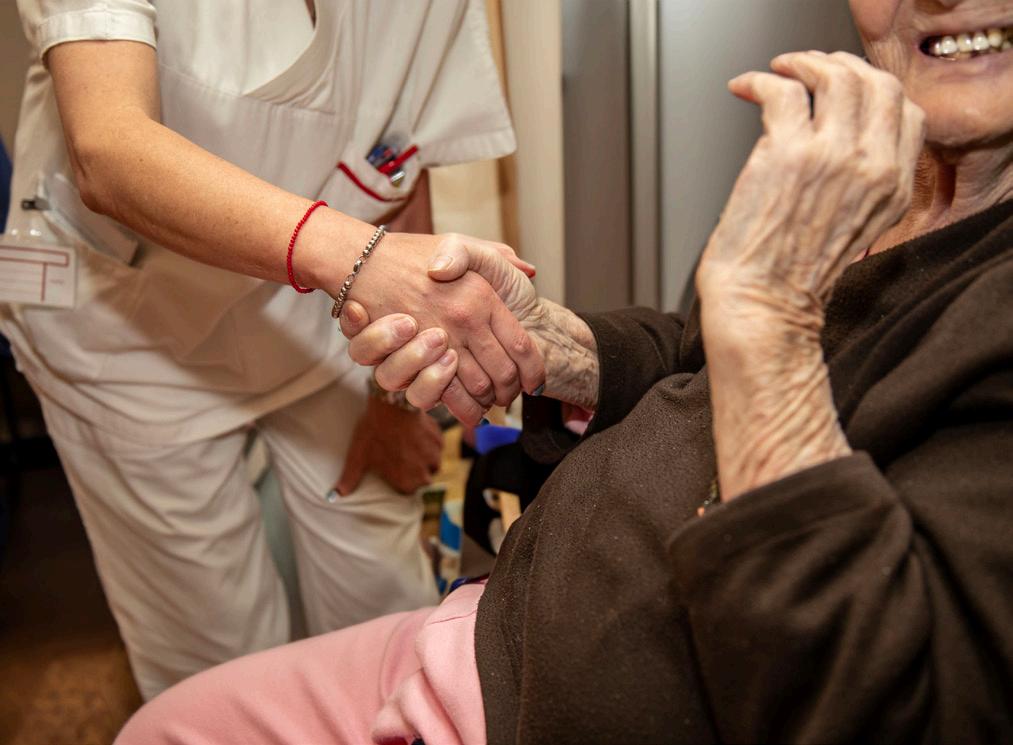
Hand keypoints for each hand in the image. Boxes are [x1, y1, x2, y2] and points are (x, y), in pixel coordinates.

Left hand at [335, 395, 443, 495]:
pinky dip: (429, 443)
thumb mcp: (357, 457)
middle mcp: (423, 475)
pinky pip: (436, 447)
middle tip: (400, 454)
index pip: (406, 490)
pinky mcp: (440, 441)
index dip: (399, 478)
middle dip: (414, 470)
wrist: (393, 405)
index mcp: (405, 484)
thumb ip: (349, 479)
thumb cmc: (373, 432)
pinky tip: (416, 433)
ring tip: (408, 444)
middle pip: (422, 479)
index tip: (391, 468)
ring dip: (423, 457)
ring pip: (432, 464)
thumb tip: (333, 497)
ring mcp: (434, 457)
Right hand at [340, 240, 600, 417]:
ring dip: (485, 400)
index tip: (534, 382)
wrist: (362, 259)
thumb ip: (498, 256)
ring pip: (475, 388)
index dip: (534, 369)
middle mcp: (463, 319)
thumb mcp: (461, 242)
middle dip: (510, 391)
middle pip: (503, 372)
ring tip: (489, 399)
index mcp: (481, 295)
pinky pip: (437, 395)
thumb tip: (530, 273)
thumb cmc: (411, 253)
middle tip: (510, 395)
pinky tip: (463, 404)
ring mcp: (436, 341)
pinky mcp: (410, 361)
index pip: (522, 343)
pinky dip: (454, 405)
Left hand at [696, 51, 924, 315]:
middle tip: (808, 71)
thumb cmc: (790, 282)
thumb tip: (836, 147)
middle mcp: (872, 168)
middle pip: (876, 84)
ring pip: (834, 76)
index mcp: (893, 189)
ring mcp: (833, 156)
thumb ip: (858, 188)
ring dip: (802, 64)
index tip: (842, 87)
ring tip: (778, 72)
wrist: (764, 308)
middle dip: (839, 67)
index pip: (906, 112)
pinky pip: (782, 91)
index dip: (871, 90)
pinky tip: (745, 89)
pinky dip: (759, 81)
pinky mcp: (787, 153)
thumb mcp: (853, 233)